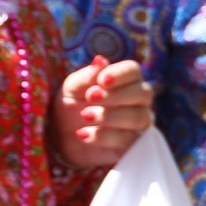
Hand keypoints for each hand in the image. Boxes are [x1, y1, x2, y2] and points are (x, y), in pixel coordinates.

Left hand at [51, 54, 154, 169]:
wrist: (62, 136)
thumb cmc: (71, 105)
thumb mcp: (72, 88)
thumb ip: (87, 76)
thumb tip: (100, 60)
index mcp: (125, 80)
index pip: (133, 71)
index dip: (120, 74)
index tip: (102, 81)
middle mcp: (138, 100)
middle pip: (143, 94)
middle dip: (116, 96)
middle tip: (90, 98)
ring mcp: (138, 123)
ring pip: (138, 118)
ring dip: (110, 116)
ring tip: (85, 116)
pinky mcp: (133, 145)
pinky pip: (129, 141)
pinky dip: (105, 136)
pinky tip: (84, 134)